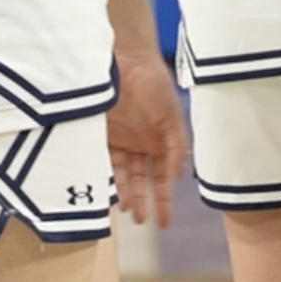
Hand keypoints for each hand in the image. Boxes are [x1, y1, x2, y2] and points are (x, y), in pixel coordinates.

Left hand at [106, 47, 190, 227]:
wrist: (127, 59)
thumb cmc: (155, 84)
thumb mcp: (172, 116)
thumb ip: (176, 146)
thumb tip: (179, 175)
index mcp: (160, 142)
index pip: (162, 178)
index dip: (163, 200)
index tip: (164, 222)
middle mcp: (140, 145)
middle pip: (141, 180)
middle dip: (143, 201)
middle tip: (142, 221)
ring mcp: (120, 141)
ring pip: (122, 176)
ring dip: (125, 193)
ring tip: (128, 211)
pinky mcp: (101, 136)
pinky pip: (103, 162)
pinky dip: (106, 179)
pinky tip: (108, 193)